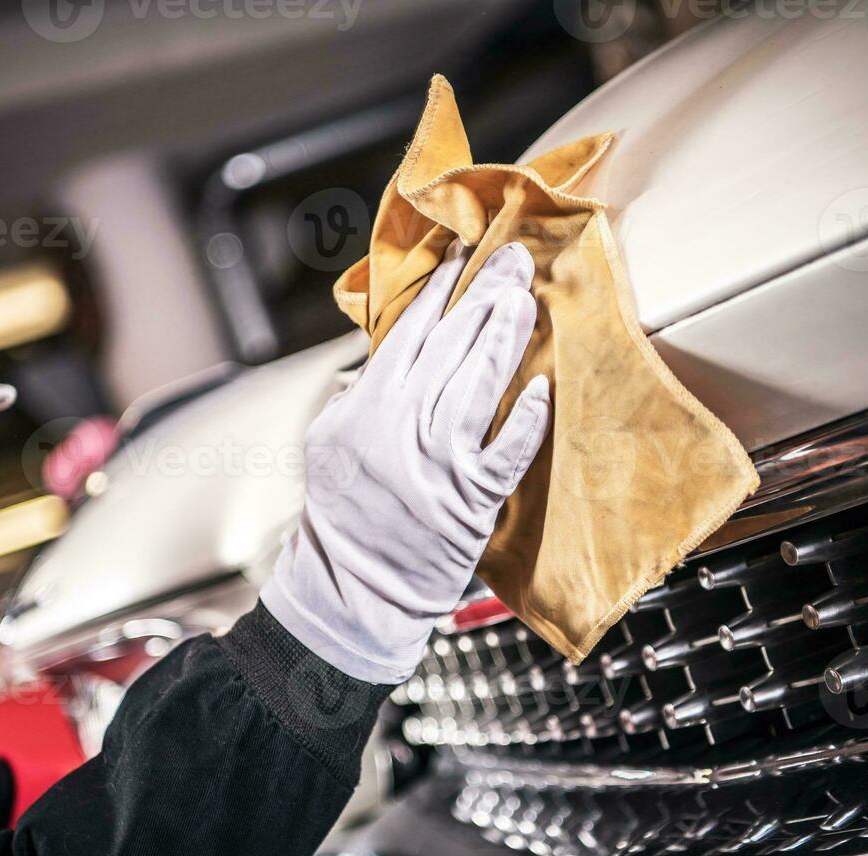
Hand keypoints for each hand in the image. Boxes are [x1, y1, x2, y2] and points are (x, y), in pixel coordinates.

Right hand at [260, 241, 549, 682]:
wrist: (353, 588)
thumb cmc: (342, 515)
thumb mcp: (327, 443)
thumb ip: (357, 395)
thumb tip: (388, 351)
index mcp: (365, 408)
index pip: (410, 333)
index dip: (440, 290)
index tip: (462, 255)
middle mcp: (400, 428)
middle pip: (450, 347)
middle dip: (483, 295)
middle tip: (514, 258)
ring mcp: (437, 463)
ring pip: (477, 386)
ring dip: (504, 339)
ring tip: (525, 299)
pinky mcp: (469, 500)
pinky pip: (503, 453)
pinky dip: (522, 422)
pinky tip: (541, 390)